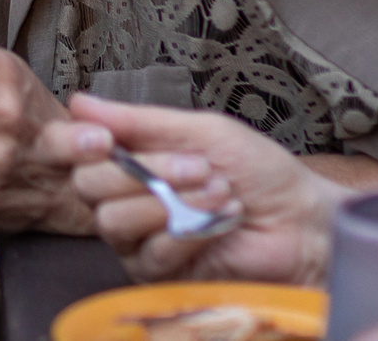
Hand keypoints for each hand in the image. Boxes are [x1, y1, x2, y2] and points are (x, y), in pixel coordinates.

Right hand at [58, 95, 340, 283]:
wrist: (302, 222)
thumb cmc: (261, 174)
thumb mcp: (202, 131)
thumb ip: (139, 120)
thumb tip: (80, 102)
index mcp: (132, 158)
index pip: (75, 151)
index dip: (75, 143)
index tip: (102, 139)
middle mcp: (127, 197)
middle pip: (89, 185)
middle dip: (147, 171)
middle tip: (197, 166)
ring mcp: (140, 238)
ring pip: (112, 220)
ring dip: (168, 203)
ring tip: (216, 193)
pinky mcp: (160, 274)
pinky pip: (148, 253)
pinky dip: (186, 236)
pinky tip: (217, 225)